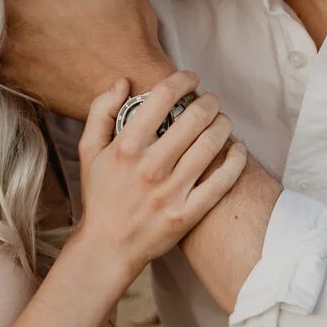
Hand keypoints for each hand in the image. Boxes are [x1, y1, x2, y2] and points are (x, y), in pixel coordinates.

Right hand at [68, 70, 248, 275]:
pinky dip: (236, 160)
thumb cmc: (100, 196)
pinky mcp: (188, 214)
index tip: (191, 79)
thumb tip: (123, 82)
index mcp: (126, 147)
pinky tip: (238, 150)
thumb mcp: (88, 151)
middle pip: (194, 117)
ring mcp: (171, 191)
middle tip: (211, 101)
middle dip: (209, 101)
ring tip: (222, 121)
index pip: (163, 97)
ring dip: (223, 125)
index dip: (183, 80)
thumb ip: (101, 111)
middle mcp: (150, 167)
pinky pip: (222, 182)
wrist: (107, 247)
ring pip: (211, 144)